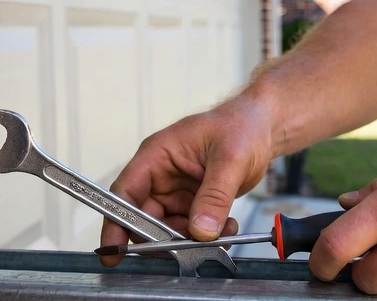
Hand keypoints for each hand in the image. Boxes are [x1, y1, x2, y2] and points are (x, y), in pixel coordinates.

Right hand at [99, 97, 274, 265]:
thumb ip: (215, 196)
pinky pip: (189, 229)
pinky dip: (205, 236)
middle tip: (187, 251)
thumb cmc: (240, 125)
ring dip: (190, 240)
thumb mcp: (230, 158)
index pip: (125, 193)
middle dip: (164, 239)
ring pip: (168, 229)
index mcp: (156, 156)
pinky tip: (226, 228)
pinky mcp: (192, 202)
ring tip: (220, 234)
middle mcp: (160, 175)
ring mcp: (175, 191)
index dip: (116, 223)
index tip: (114, 251)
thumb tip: (201, 230)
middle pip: (144, 218)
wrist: (262, 127)